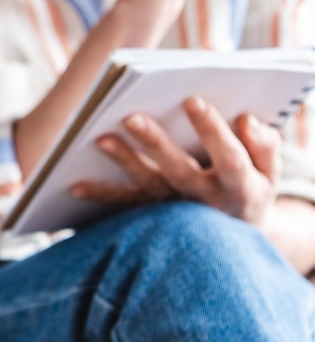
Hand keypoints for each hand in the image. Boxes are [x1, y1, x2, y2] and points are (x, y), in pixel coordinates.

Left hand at [73, 96, 280, 224]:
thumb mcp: (268, 172)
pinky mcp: (151, 219)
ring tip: (100, 139)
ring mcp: (174, 211)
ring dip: (124, 163)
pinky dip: (99, 196)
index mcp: (238, 185)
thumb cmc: (248, 189)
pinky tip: (74, 185)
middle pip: (178, 171)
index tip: (193, 98)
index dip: (212, 129)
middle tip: (131, 116)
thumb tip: (247, 119)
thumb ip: (264, 146)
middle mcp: (202, 200)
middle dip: (155, 143)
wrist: (233, 242)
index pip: (228, 156)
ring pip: (146, 188)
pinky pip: (124, 208)